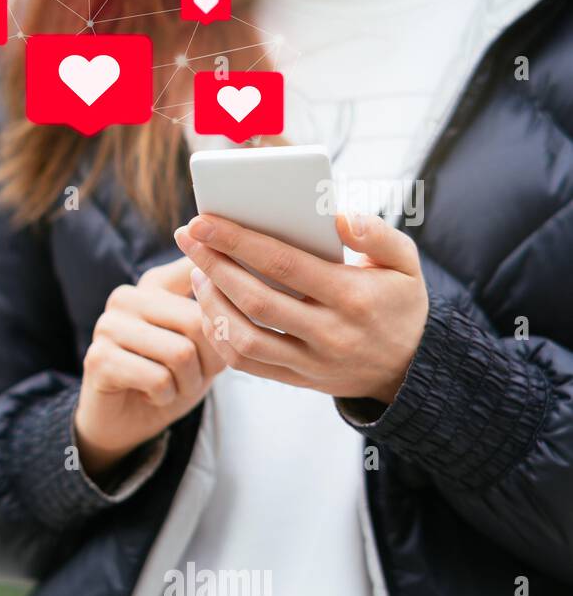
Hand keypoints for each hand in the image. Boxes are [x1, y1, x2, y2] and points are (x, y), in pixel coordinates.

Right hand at [75, 256, 225, 477]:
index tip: (229, 321)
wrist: (126, 422)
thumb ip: (217, 311)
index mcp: (154, 283)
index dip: (223, 306)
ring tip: (172, 387)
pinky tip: (150, 396)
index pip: (200, 273)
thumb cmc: (170, 377)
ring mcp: (107, 326)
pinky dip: (166, 398)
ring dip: (188, 383)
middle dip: (209, 361)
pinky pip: (159, 379)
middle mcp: (126, 296)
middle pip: (196, 320)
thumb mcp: (203, 342)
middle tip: (194, 377)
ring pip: (180, 353)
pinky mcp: (98, 359)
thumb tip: (229, 283)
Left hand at [173, 211, 427, 404]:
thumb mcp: (404, 262)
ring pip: (245, 338)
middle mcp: (329, 333)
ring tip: (197, 273)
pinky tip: (209, 308)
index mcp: (353, 296)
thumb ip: (375, 233)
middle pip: (255, 299)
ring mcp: (311, 362)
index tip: (203, 220)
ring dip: (211, 304)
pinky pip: (246, 363)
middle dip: (213, 265)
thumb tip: (337, 215)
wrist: (410, 368)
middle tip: (186, 238)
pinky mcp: (297, 379)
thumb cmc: (398, 302)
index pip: (283, 264)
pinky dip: (220, 336)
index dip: (238, 241)